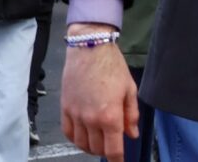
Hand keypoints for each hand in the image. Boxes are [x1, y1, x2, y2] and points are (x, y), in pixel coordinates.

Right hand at [61, 25, 138, 161]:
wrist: (90, 48)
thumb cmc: (112, 65)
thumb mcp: (129, 88)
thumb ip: (131, 114)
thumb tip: (132, 134)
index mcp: (110, 116)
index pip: (113, 150)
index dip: (118, 160)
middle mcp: (91, 120)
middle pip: (97, 149)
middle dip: (106, 150)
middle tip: (112, 143)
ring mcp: (76, 115)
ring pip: (82, 144)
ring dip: (91, 147)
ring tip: (99, 141)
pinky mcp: (65, 109)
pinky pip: (68, 133)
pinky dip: (76, 139)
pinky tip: (83, 135)